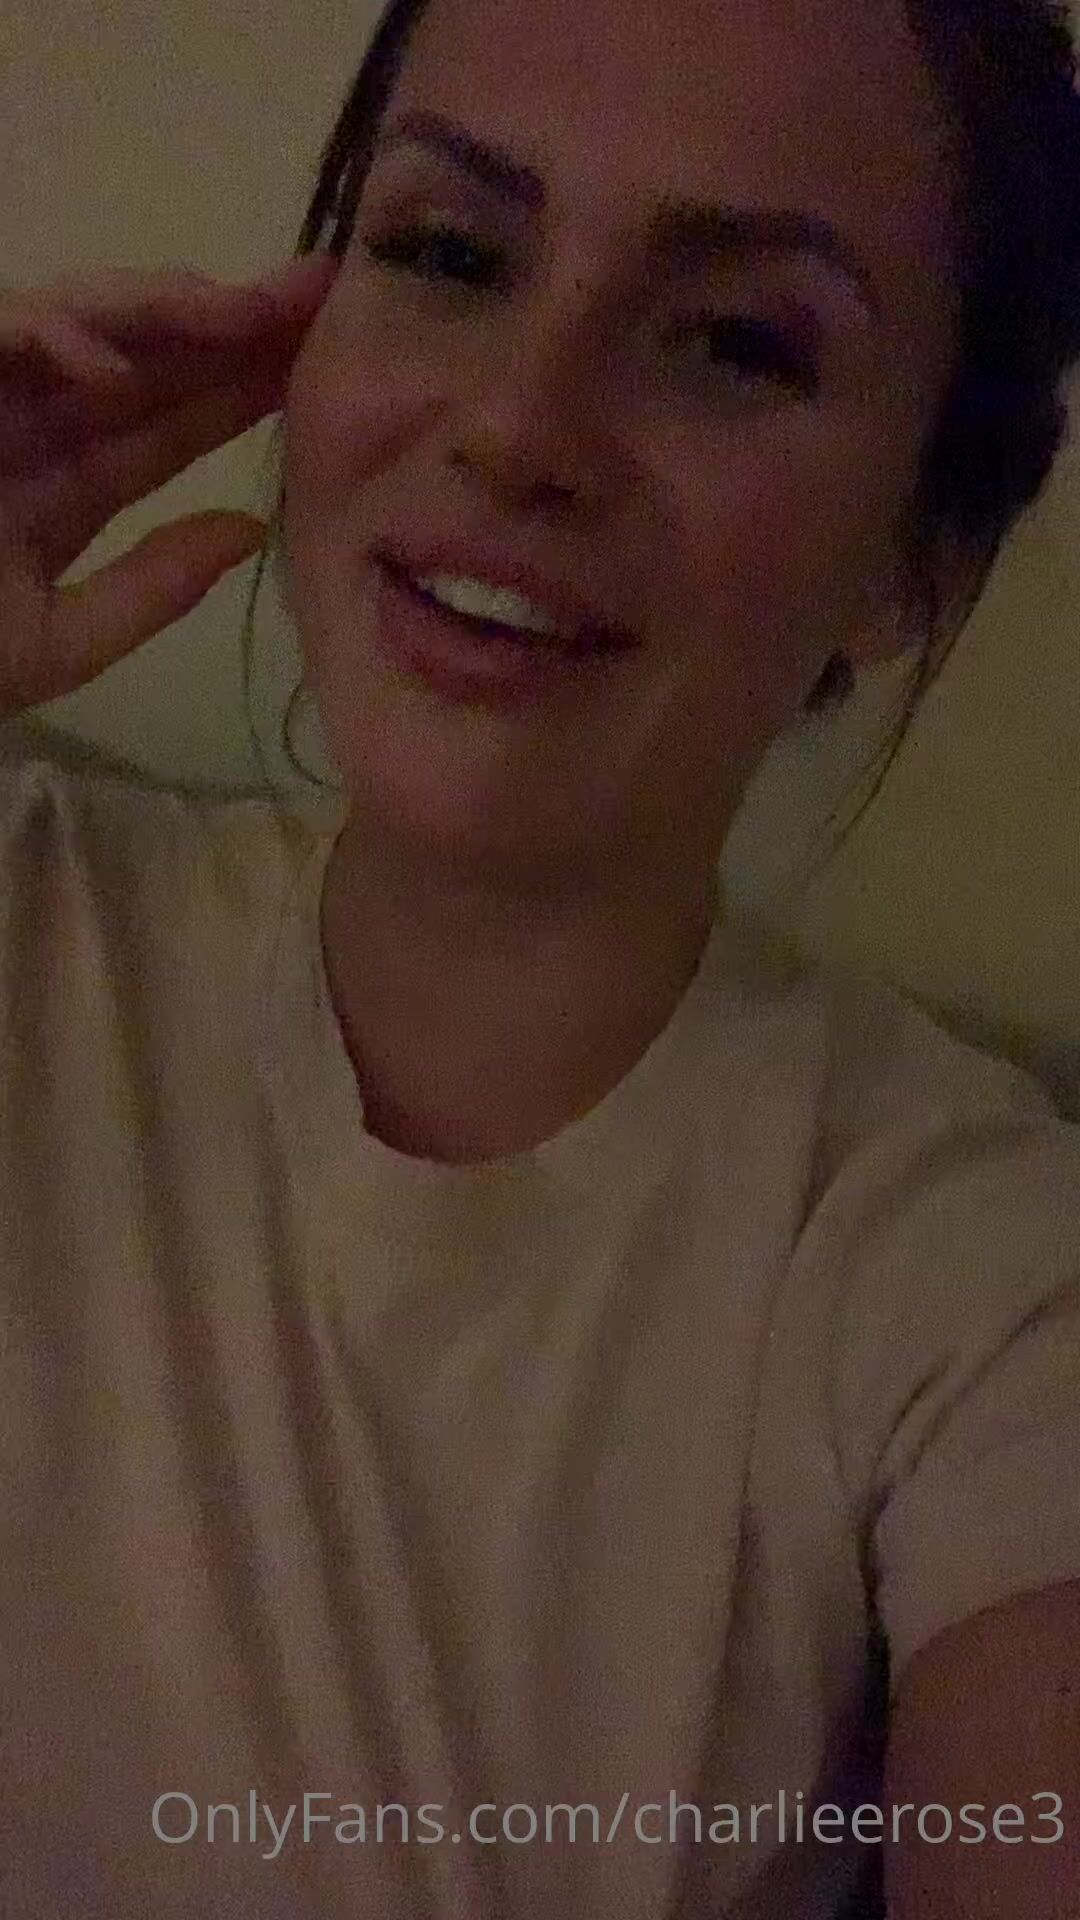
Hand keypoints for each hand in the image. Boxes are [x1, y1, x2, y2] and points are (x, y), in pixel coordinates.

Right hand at [0, 251, 337, 720]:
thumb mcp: (57, 643)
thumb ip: (150, 589)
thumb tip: (248, 532)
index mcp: (62, 483)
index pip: (167, 423)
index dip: (241, 387)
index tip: (321, 360)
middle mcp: (29, 423)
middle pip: (142, 355)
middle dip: (226, 319)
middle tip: (315, 289)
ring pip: (80, 319)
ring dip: (160, 308)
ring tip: (239, 309)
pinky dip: (50, 334)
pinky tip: (112, 362)